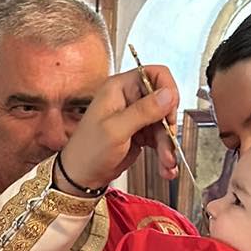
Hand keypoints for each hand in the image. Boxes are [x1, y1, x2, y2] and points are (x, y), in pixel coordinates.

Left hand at [58, 64, 179, 191]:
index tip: (169, 112)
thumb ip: (143, 110)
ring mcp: (135, 115)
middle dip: (168, 127)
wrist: (81, 176)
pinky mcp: (140, 132)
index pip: (155, 74)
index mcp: (119, 88)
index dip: (168, 90)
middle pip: (164, 102)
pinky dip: (164, 152)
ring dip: (167, 144)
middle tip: (167, 144)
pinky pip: (160, 137)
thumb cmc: (88, 151)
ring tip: (166, 163)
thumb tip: (167, 94)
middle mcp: (128, 98)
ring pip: (164, 122)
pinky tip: (165, 165)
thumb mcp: (116, 129)